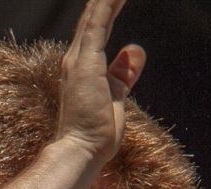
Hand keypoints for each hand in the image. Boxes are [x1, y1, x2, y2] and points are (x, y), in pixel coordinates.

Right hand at [57, 0, 146, 163]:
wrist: (80, 151)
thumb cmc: (96, 133)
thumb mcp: (116, 96)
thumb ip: (124, 72)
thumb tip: (135, 50)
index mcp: (82, 68)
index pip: (96, 31)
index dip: (107, 10)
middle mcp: (75, 59)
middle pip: (92, 18)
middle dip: (106, 0)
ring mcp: (79, 60)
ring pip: (95, 16)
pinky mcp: (86, 62)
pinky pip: (98, 24)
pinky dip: (107, 5)